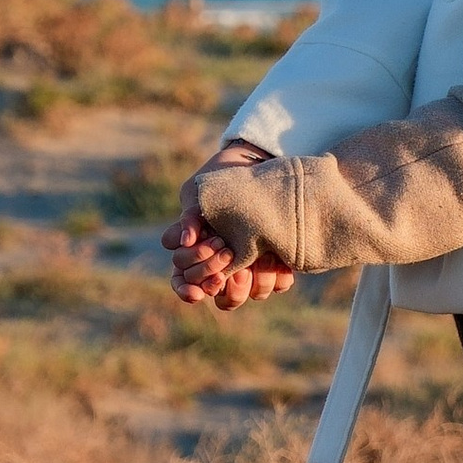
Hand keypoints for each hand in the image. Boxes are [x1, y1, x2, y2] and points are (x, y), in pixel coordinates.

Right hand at [162, 145, 292, 312]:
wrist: (258, 166)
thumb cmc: (221, 182)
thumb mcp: (199, 194)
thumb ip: (189, 217)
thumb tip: (184, 241)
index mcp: (198, 257)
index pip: (185, 285)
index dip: (188, 291)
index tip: (196, 291)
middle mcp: (225, 268)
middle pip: (220, 295)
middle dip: (222, 277)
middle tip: (226, 250)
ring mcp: (252, 268)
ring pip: (250, 294)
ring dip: (252, 278)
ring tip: (255, 252)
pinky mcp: (278, 264)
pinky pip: (279, 285)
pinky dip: (279, 274)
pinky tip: (277, 256)